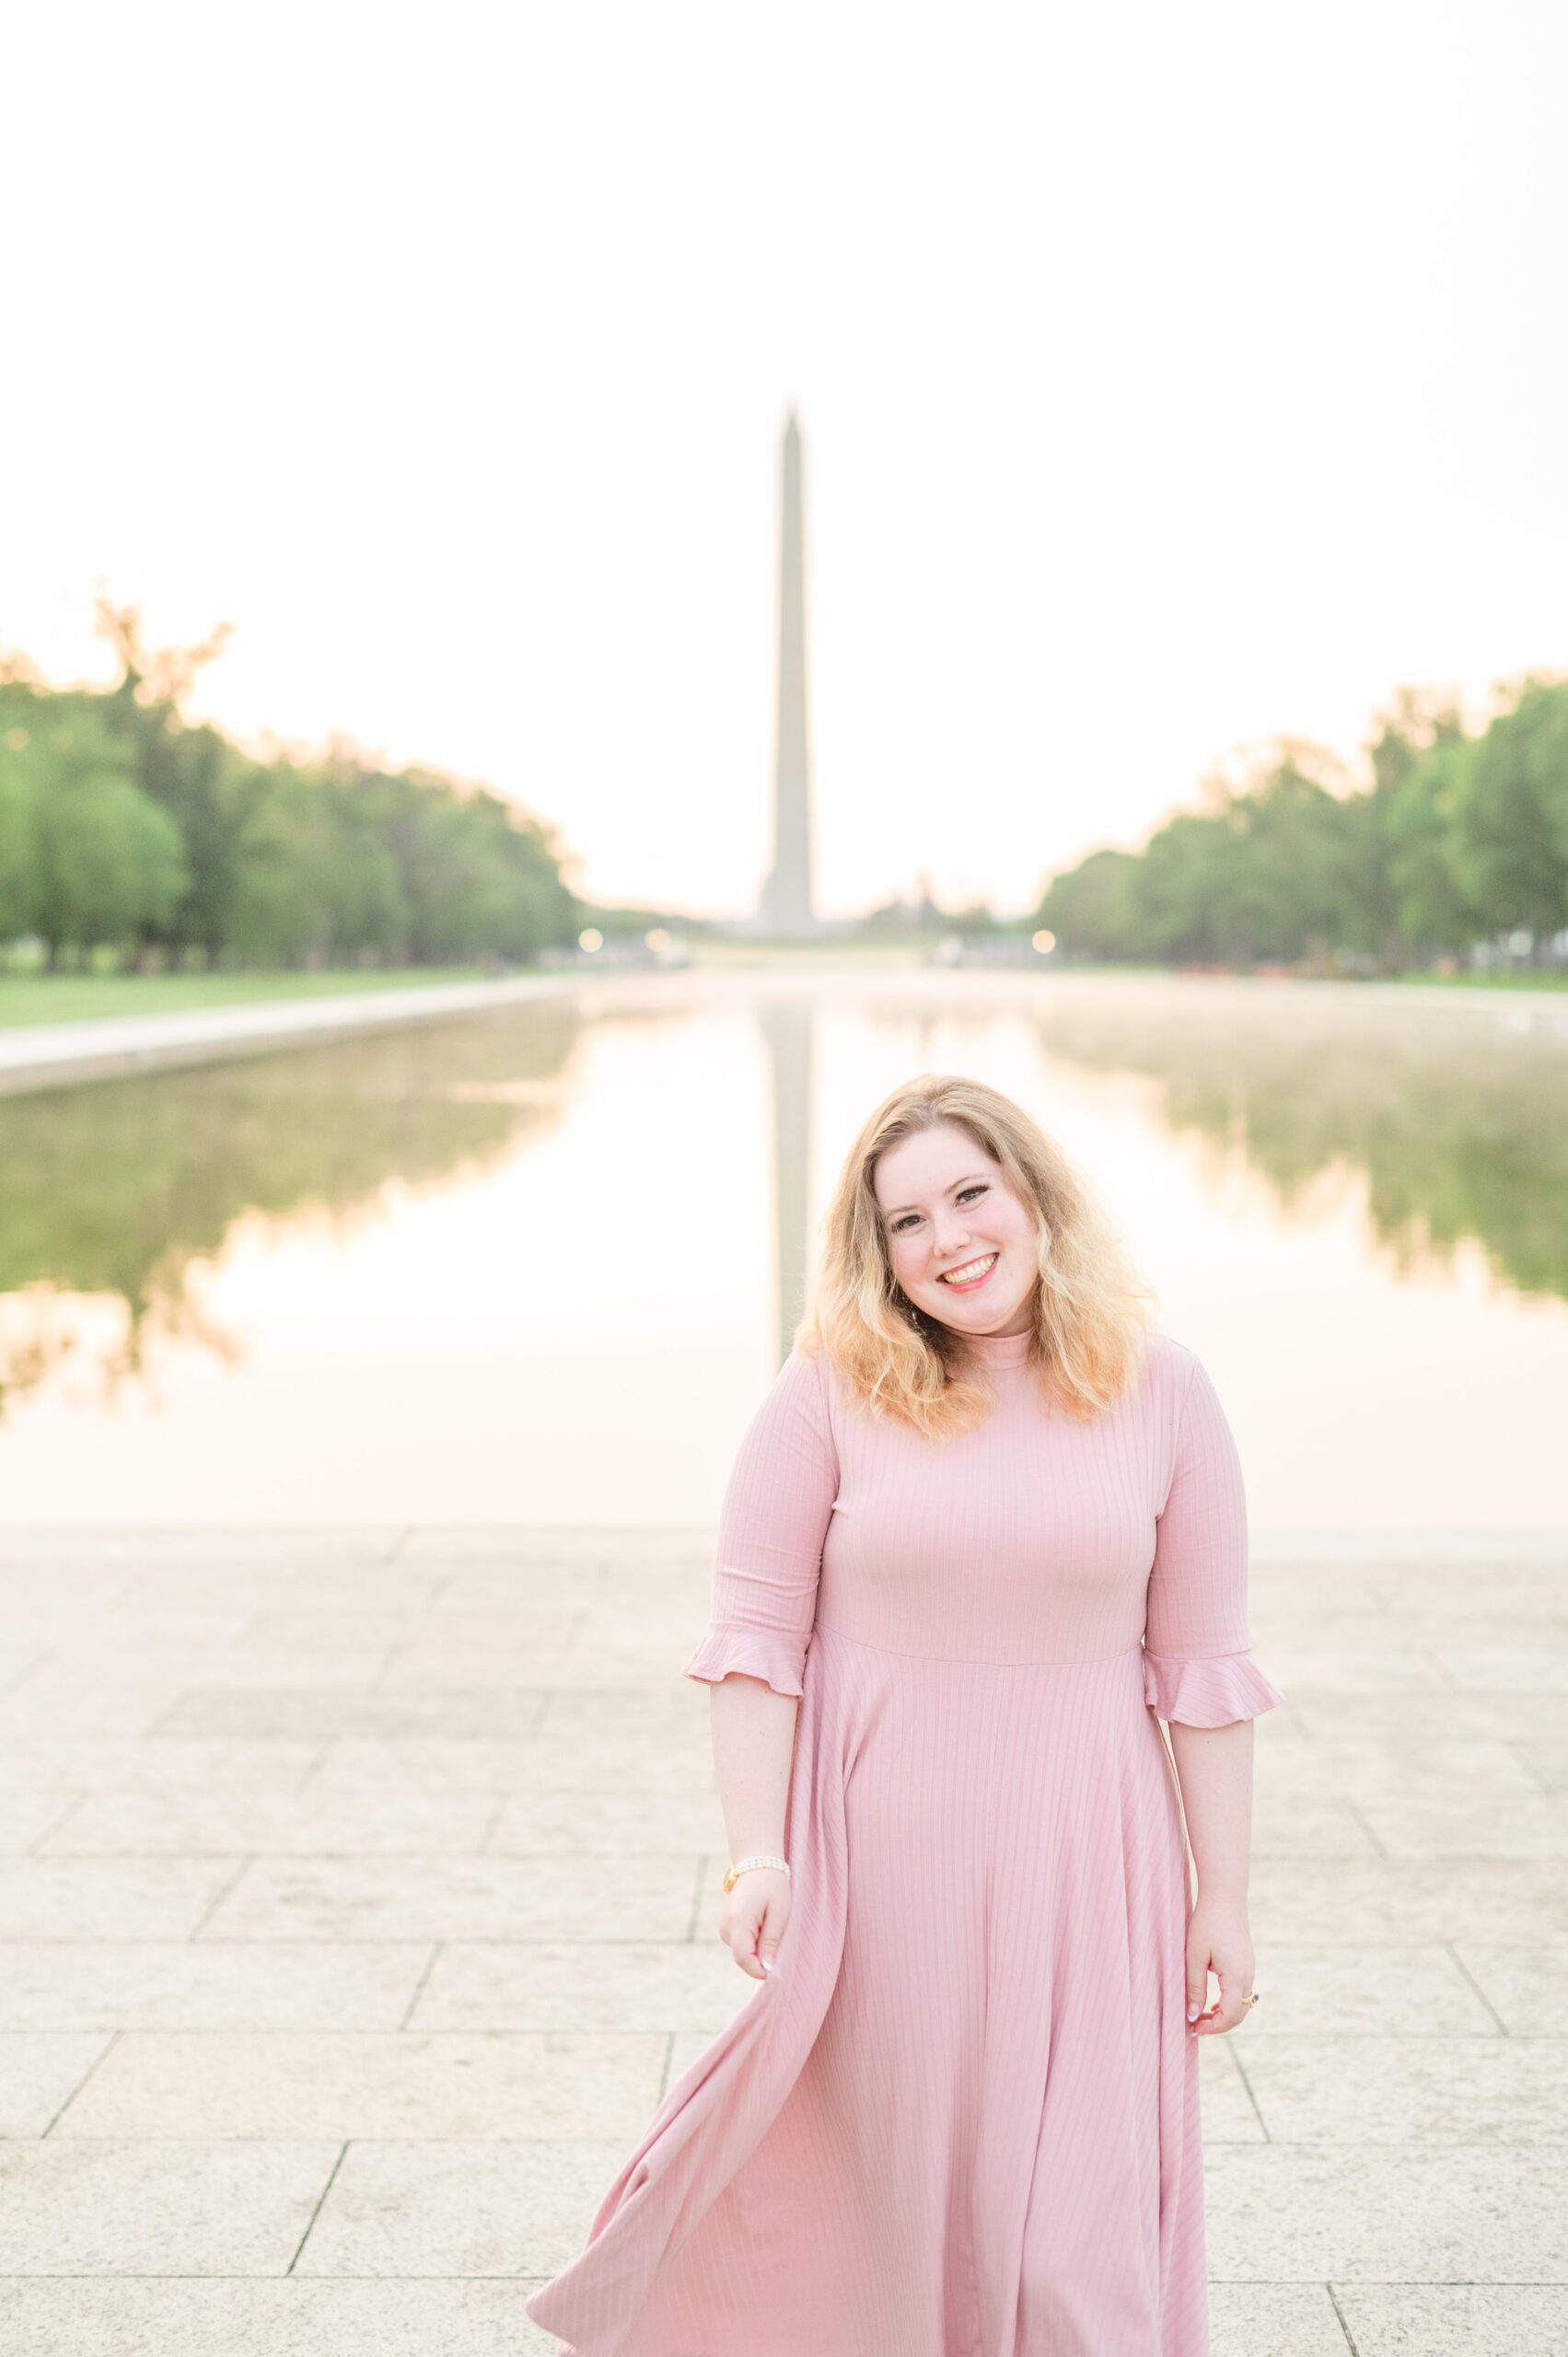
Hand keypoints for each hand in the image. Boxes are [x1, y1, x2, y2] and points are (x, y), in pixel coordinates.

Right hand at [719, 1867, 791, 1980]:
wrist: (757, 1863)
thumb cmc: (772, 1885)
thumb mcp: (779, 1913)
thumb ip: (771, 1942)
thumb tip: (766, 1970)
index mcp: (738, 1921)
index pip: (743, 1958)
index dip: (758, 1970)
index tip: (775, 1970)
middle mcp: (726, 1926)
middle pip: (743, 1957)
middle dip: (761, 1957)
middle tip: (778, 1935)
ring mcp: (724, 1927)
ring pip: (742, 1952)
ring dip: (758, 1948)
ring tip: (769, 1924)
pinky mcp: (726, 1927)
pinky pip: (741, 1945)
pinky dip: (753, 1941)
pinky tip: (762, 1923)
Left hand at [1185, 1894, 1255, 2035]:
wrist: (1225, 1897)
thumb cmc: (1206, 1923)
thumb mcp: (1194, 1956)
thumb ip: (1194, 1988)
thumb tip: (1192, 2015)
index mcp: (1236, 1977)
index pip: (1229, 2016)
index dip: (1212, 2028)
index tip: (1193, 2028)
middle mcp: (1248, 1976)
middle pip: (1239, 2015)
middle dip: (1218, 2025)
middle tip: (1195, 2025)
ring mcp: (1250, 1969)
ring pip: (1242, 2005)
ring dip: (1224, 2015)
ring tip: (1201, 2015)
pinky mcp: (1247, 1963)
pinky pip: (1242, 1992)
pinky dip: (1229, 2003)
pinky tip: (1212, 2001)